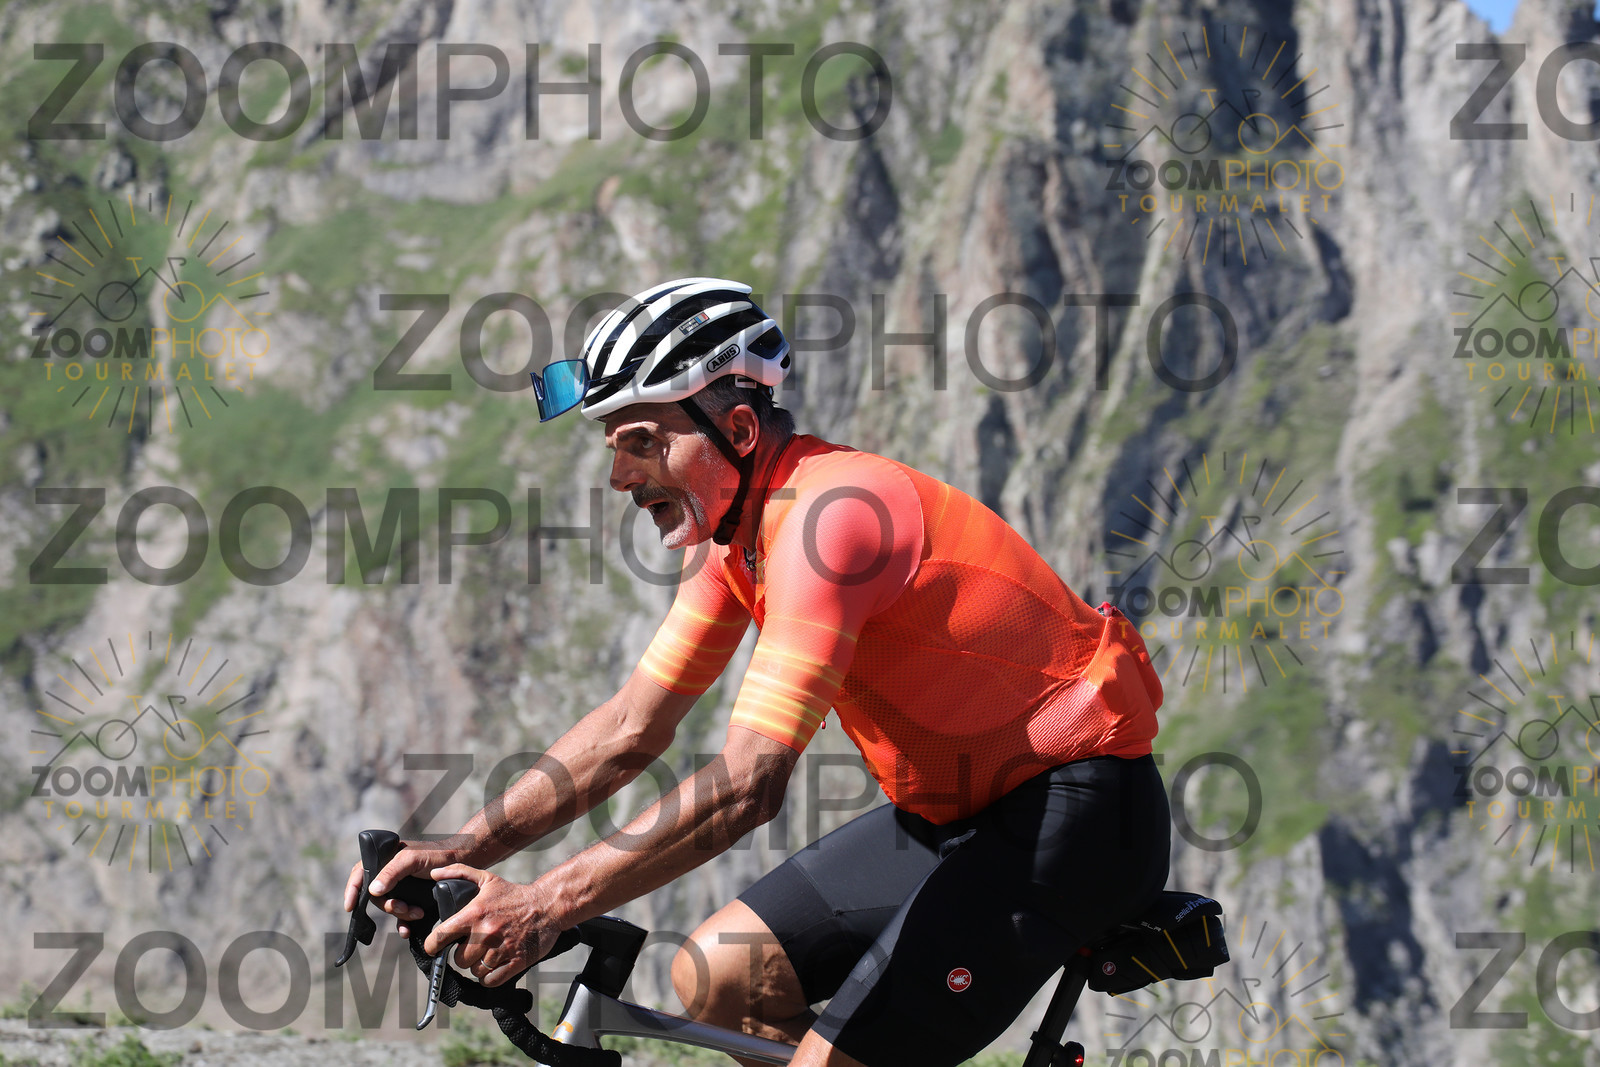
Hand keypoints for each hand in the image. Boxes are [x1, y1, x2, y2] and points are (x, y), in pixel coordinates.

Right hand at [343, 842, 467, 938]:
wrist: (465, 863)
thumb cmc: (438, 856)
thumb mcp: (412, 859)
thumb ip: (391, 871)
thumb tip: (372, 891)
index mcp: (386, 859)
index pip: (360, 873)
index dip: (352, 889)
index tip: (350, 907)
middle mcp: (390, 874)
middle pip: (376, 896)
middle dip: (389, 905)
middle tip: (404, 908)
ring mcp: (402, 888)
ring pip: (390, 907)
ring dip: (400, 914)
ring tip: (417, 913)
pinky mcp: (413, 899)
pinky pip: (400, 917)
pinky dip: (403, 925)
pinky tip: (407, 931)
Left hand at [425, 865, 562, 987]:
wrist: (547, 906)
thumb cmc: (514, 895)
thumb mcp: (487, 879)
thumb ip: (459, 873)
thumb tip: (435, 873)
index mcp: (474, 914)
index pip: (440, 936)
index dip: (433, 946)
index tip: (434, 948)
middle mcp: (486, 933)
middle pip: (459, 959)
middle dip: (463, 954)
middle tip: (472, 946)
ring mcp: (501, 950)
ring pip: (475, 971)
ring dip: (478, 965)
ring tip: (486, 954)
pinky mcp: (516, 962)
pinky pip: (491, 980)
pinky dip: (490, 976)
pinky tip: (495, 964)